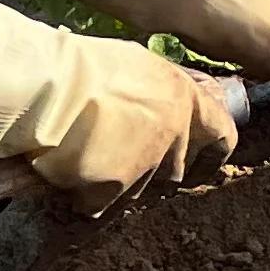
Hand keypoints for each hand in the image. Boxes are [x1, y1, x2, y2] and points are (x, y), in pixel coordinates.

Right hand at [0, 0, 237, 214]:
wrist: (47, 90)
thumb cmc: (83, 68)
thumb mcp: (134, 68)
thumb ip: (157, 94)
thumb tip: (160, 106)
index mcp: (183, 98)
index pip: (222, 134)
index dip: (215, 153)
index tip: (206, 165)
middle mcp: (173, 134)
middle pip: (172, 169)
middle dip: (150, 168)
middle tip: (117, 154)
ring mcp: (145, 164)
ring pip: (136, 188)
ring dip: (115, 180)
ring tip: (83, 153)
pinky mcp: (114, 189)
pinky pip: (100, 202)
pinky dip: (83, 193)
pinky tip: (66, 170)